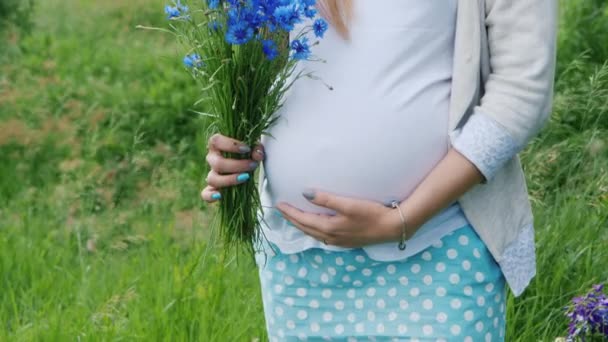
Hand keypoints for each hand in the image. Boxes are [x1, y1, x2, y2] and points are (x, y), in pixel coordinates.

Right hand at [200, 133, 264, 202]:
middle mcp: (212, 159)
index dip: (230, 145)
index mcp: (217, 145)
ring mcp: (211, 174)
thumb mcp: (253, 147)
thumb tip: (257, 155)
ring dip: (230, 179)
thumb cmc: (247, 152)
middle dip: (237, 165)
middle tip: (253, 165)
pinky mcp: (213, 188)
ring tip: (246, 177)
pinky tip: (219, 196)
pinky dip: (210, 196)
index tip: (247, 149)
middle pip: (217, 163)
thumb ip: (256, 149)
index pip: (216, 141)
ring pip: (212, 179)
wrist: (246, 165)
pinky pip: (205, 194)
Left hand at [275, 189, 409, 247]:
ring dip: (302, 225)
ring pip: (313, 233)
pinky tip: (315, 226)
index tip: (278, 205)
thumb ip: (326, 199)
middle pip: (305, 228)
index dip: (289, 212)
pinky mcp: (346, 241)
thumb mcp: (348, 204)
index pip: (302, 220)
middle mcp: (331, 237)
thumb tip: (305, 194)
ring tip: (294, 218)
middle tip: (281, 211)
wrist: (392, 227)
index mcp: (329, 228)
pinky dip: (313, 230)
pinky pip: (322, 236)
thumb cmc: (371, 213)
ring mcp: (338, 241)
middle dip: (292, 219)